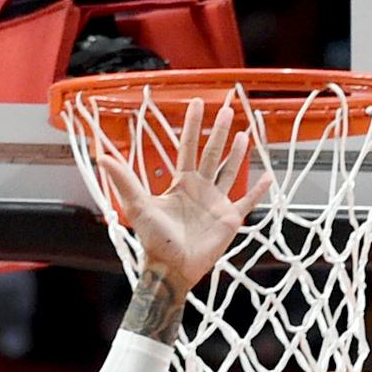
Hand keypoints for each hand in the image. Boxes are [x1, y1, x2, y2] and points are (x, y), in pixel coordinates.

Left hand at [98, 103, 271, 292]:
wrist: (172, 268)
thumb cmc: (154, 240)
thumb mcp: (138, 206)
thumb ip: (124, 180)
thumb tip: (103, 157)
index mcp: (181, 183)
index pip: (188, 147)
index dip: (192, 125)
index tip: (196, 103)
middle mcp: (200, 189)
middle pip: (212, 154)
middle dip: (218, 132)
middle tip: (226, 108)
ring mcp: (216, 203)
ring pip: (230, 172)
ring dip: (237, 154)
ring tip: (244, 133)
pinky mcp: (230, 219)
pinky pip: (247, 202)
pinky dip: (258, 191)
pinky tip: (268, 178)